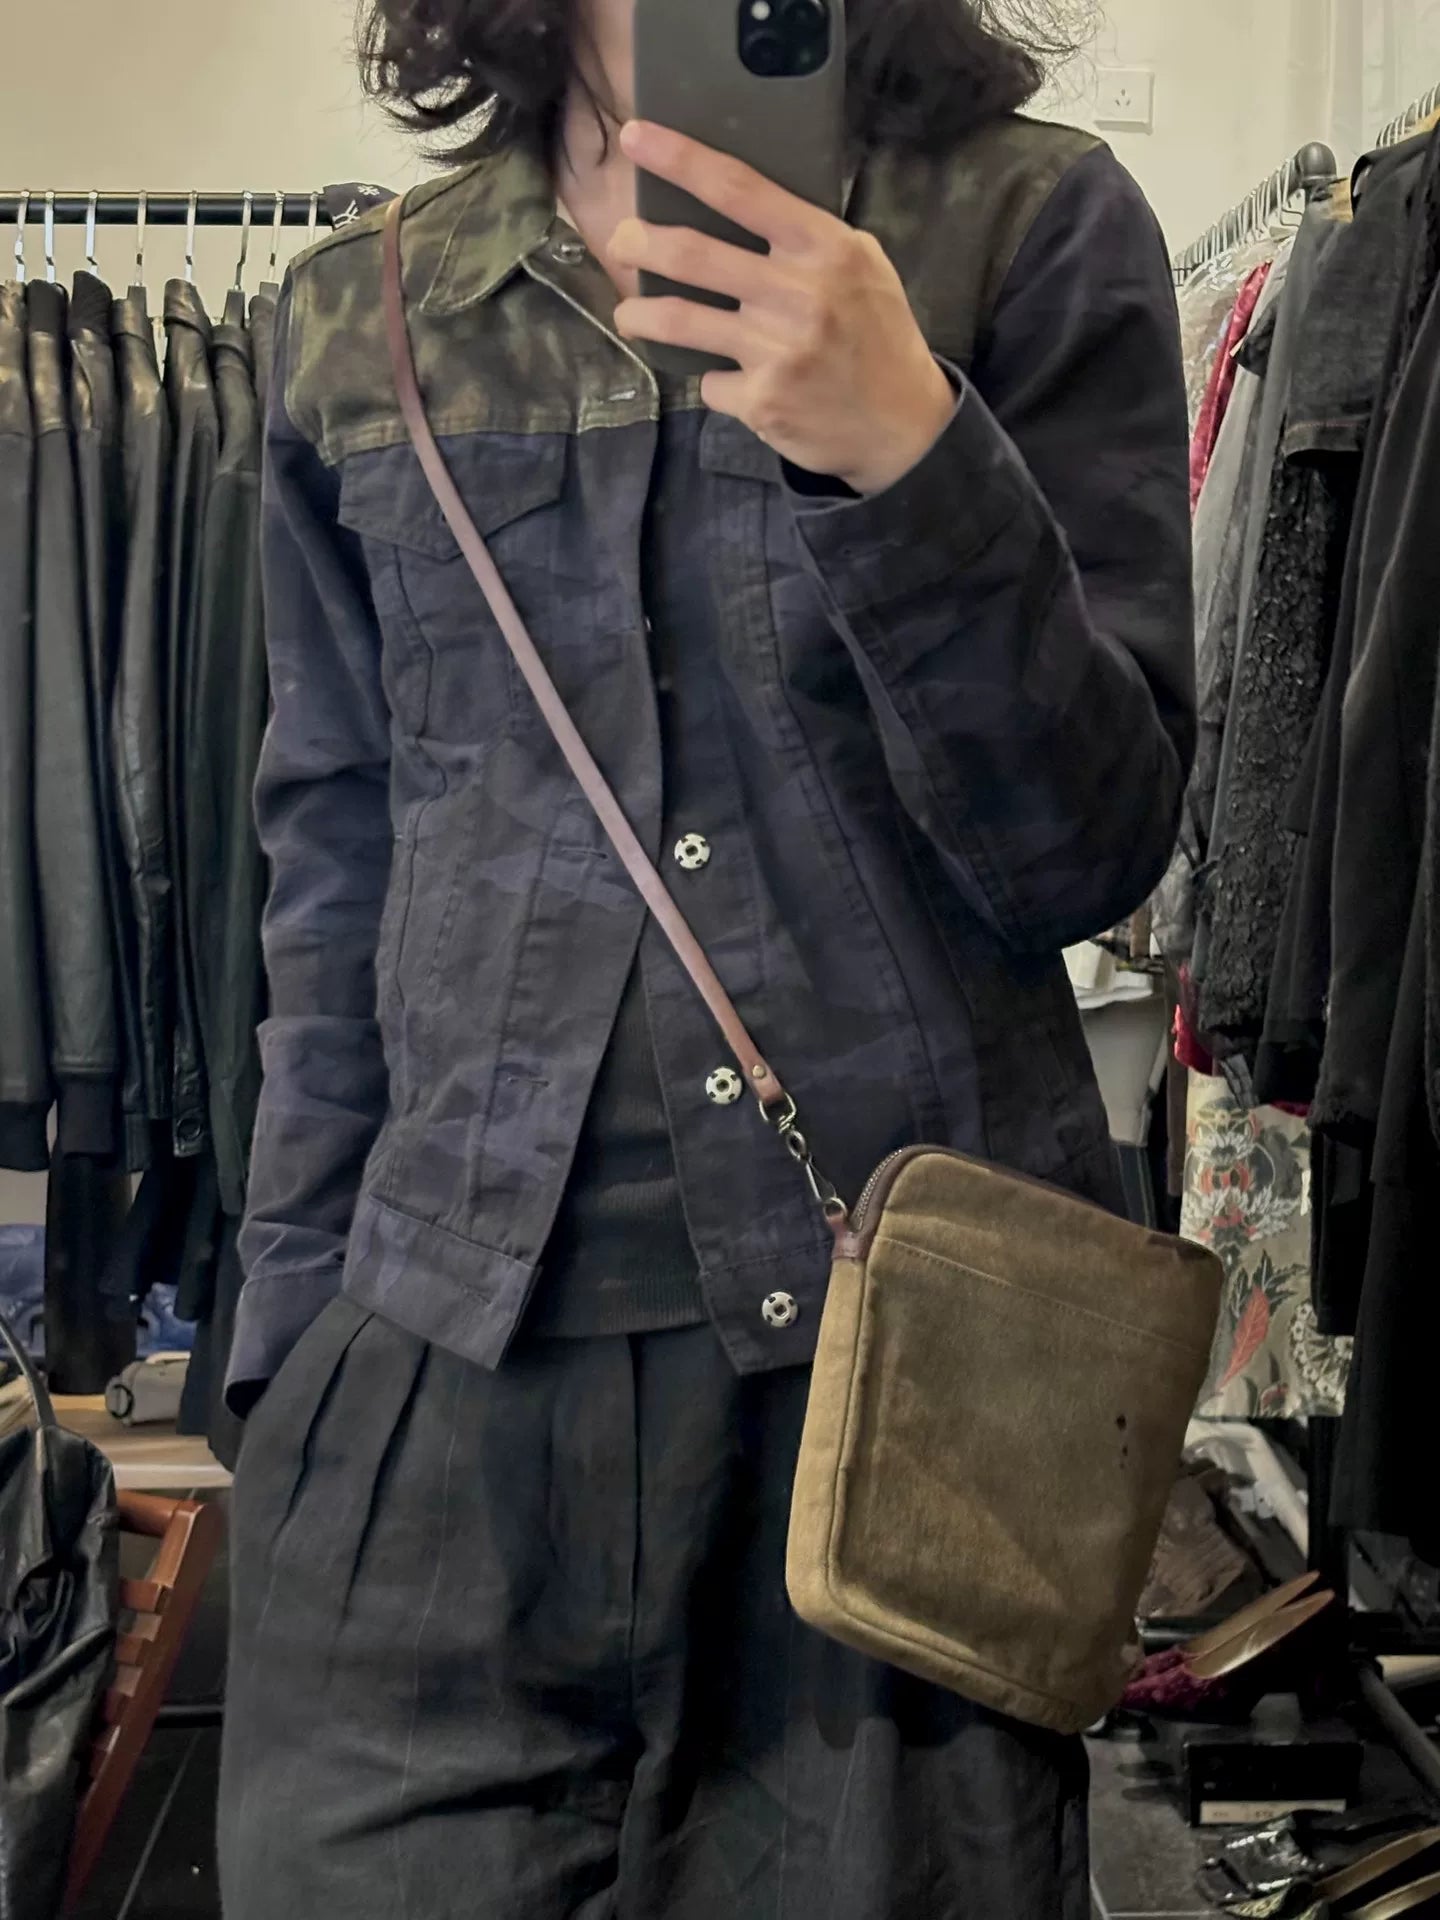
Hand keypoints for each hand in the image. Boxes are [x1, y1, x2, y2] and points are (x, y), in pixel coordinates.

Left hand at [610, 121, 955, 495]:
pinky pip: (710, 382)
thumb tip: (738, 205)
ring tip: (629, 315)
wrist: (903, 426)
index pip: (739, 189)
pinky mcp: (761, 402)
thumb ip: (808, 237)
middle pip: (691, 254)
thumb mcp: (863, 266)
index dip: (680, 160)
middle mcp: (796, 295)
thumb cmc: (878, 337)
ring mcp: (776, 352)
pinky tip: (731, 380)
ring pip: (678, 322)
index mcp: (823, 247)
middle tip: (620, 240)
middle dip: (640, 243)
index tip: (637, 139)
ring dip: (640, 316)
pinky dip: (714, 379)